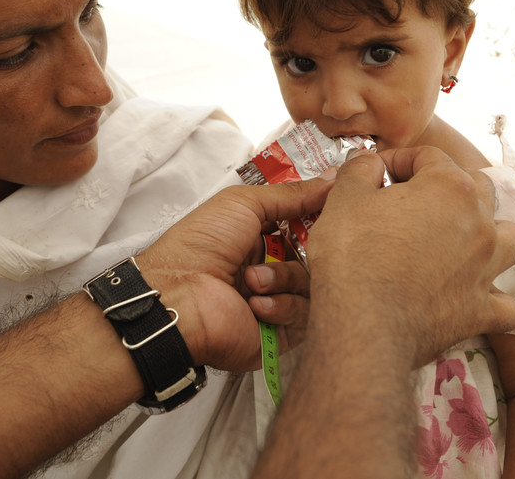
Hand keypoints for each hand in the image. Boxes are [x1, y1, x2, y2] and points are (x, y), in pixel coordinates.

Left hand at [135, 174, 333, 370]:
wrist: (179, 297)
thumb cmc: (200, 245)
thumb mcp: (244, 204)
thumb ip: (291, 194)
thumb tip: (333, 179)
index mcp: (261, 240)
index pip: (306, 228)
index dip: (320, 219)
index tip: (335, 208)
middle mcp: (272, 270)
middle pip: (318, 257)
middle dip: (308, 250)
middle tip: (289, 246)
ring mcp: (278, 302)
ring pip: (314, 286)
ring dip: (283, 279)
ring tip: (251, 281)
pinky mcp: (281, 334)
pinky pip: (305, 316)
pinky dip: (280, 306)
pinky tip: (254, 305)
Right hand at [305, 146, 514, 366]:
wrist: (364, 323)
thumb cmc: (352, 255)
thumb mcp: (344, 198)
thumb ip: (360, 170)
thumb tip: (368, 162)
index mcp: (450, 187)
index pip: (429, 156)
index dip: (398, 160)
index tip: (376, 173)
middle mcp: (480, 223)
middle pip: (478, 188)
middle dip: (447, 187)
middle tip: (412, 201)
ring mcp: (486, 268)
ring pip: (512, 240)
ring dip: (493, 234)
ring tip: (465, 240)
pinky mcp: (481, 310)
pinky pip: (508, 305)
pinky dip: (496, 299)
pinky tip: (476, 296)